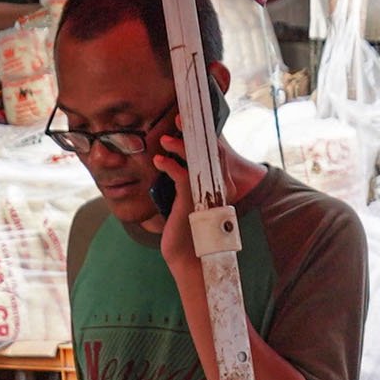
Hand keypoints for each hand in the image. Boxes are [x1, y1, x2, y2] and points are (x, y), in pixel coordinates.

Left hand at [148, 128, 205, 289]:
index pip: (214, 153)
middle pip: (209, 150)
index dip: (203, 135)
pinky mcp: (192, 201)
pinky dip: (169, 164)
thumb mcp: (185, 203)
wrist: (189, 260)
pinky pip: (182, 174)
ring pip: (197, 159)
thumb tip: (172, 164)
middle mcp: (218, 187)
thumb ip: (184, 184)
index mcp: (219, 186)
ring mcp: (207, 193)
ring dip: (179, 144)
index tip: (188, 121)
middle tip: (179, 118)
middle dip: (194, 131)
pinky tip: (159, 161)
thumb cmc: (186, 233)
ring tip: (165, 138)